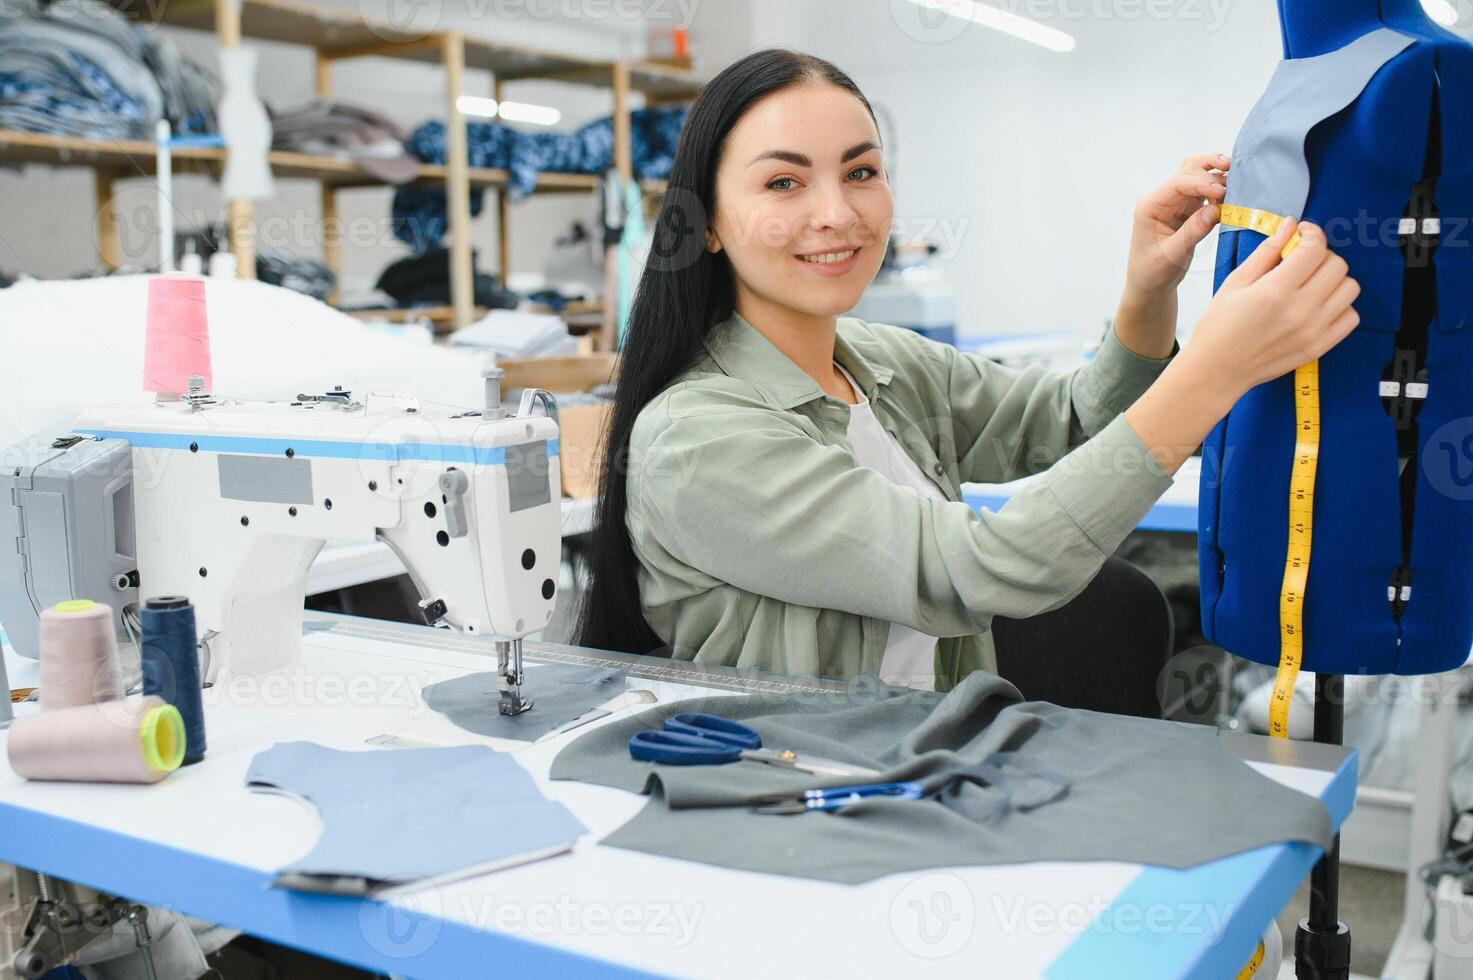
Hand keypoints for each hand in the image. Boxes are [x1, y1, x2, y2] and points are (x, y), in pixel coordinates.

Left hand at [1123, 153, 1229, 300]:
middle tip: (1234, 176)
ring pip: (1197, 175)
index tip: (1221, 192)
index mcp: (1150, 206)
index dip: (1201, 183)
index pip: (1177, 183)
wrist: (1150, 284)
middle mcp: (1161, 199)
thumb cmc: (1153, 271)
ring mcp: (1175, 202)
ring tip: (1236, 182)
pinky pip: (1205, 191)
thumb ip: (1193, 231)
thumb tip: (1215, 210)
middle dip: (1211, 170)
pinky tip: (1231, 196)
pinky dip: (1219, 190)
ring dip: (1216, 175)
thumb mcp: (1172, 254)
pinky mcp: (1188, 208)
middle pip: (1188, 170)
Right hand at [1184, 217, 1360, 396]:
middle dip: (1321, 256)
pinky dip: (1340, 306)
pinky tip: (1318, 306)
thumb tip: (1289, 226)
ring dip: (1333, 280)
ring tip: (1311, 285)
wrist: (1217, 370)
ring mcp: (1313, 330)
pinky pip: (1351, 316)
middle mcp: (1299, 310)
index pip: (1314, 249)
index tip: (1303, 234)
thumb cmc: (1219, 327)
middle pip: (1337, 265)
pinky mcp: (1320, 346)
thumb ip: (1266, 252)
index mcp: (1275, 291)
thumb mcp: (1235, 283)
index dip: (1311, 234)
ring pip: (1350, 288)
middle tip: (1302, 262)